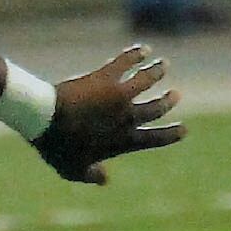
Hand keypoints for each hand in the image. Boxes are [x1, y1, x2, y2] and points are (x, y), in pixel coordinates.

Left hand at [34, 47, 184, 185]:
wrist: (45, 119)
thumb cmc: (57, 148)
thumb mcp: (73, 170)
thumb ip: (92, 176)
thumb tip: (104, 180)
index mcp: (123, 141)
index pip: (155, 139)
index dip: (171, 135)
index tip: (184, 130)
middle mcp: (127, 117)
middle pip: (156, 108)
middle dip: (168, 101)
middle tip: (176, 94)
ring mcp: (119, 95)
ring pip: (147, 80)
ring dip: (157, 71)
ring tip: (164, 64)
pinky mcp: (106, 77)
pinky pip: (127, 62)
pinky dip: (136, 54)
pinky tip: (143, 50)